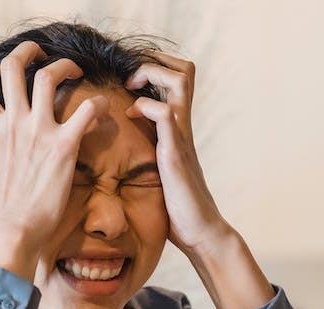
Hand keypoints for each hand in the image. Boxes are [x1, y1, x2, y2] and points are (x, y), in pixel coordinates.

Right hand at [0, 41, 108, 278]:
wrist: (10, 235)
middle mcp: (13, 123)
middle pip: (15, 66)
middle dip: (29, 51)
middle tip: (41, 53)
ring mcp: (39, 131)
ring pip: (49, 75)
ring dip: (64, 66)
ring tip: (75, 70)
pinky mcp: (64, 146)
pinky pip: (86, 110)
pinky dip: (97, 104)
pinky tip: (101, 109)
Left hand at [125, 52, 234, 259]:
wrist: (199, 232)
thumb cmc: (177, 206)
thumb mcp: (158, 170)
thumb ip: (149, 151)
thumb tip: (125, 147)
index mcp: (178, 128)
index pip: (179, 79)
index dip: (157, 67)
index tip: (132, 78)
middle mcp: (183, 126)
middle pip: (184, 71)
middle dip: (155, 61)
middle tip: (131, 76)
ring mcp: (181, 137)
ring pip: (178, 83)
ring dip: (152, 74)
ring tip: (131, 86)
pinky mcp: (175, 154)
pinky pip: (165, 116)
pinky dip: (146, 107)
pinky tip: (130, 115)